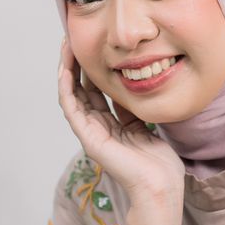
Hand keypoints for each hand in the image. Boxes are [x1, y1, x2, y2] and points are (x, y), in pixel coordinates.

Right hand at [57, 37, 185, 204]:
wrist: (159, 186)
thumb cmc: (159, 163)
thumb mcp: (146, 125)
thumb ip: (133, 109)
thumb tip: (130, 86)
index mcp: (111, 125)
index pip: (94, 91)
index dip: (90, 68)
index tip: (92, 45)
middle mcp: (97, 127)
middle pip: (80, 89)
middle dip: (76, 63)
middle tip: (74, 38)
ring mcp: (90, 132)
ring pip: (71, 94)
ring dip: (67, 69)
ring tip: (66, 45)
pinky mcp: (88, 137)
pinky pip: (71, 107)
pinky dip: (66, 87)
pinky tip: (65, 67)